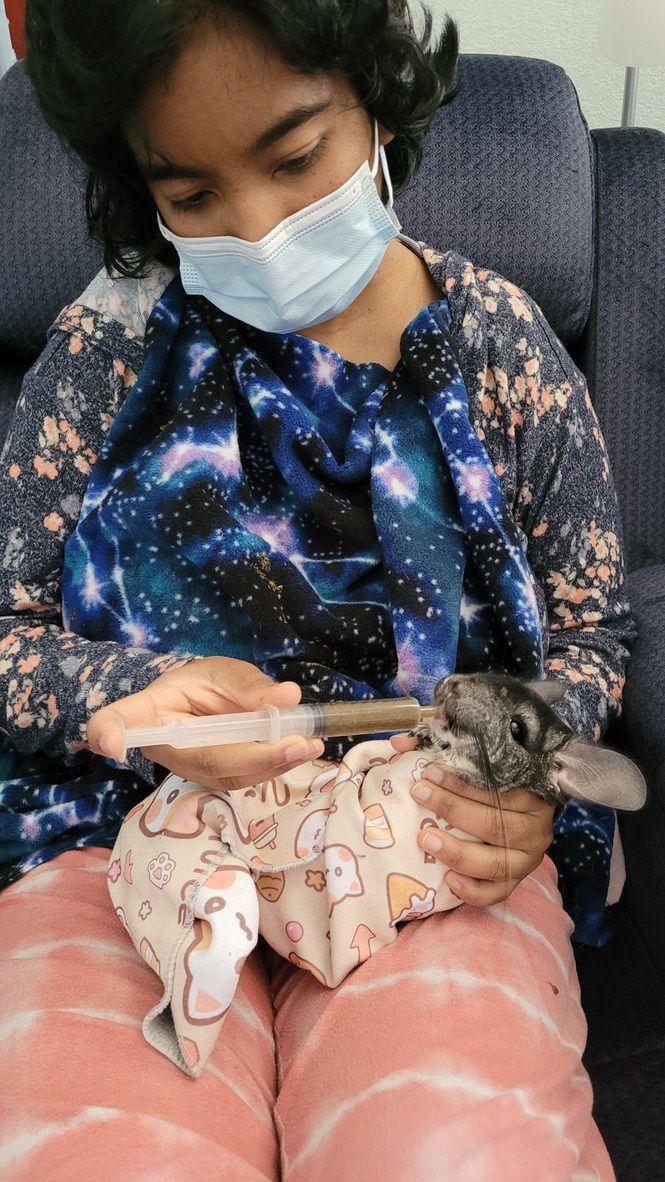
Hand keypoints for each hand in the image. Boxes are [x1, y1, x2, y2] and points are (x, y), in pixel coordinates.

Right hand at [86, 656, 323, 791]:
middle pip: (204, 760)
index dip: (112, 731)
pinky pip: (245, 777)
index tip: (110, 742)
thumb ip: (249, 686)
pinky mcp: (217, 778)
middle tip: (299, 744)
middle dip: (257, 758)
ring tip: (310, 745)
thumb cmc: (200, 683)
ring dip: (275, 764)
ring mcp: (193, 769)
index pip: (121, 721)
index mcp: (151, 714)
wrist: (200, 706)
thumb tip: (287, 697)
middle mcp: (167, 748)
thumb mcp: (221, 671)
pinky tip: (304, 750)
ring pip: (232, 775)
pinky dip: (277, 765)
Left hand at [391, 733, 554, 904]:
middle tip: (420, 795)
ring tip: (425, 839)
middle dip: (453, 809)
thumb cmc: (498, 783)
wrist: (526, 812)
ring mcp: (528, 858)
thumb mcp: (480, 762)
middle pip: (496, 824)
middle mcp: (535, 828)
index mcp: (533, 795)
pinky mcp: (517, 880)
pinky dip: (473, 890)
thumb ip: (444, 750)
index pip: (498, 787)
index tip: (429, 771)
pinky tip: (448, 880)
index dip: (461, 782)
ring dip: (458, 852)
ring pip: (496, 862)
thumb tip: (401, 743)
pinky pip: (498, 893)